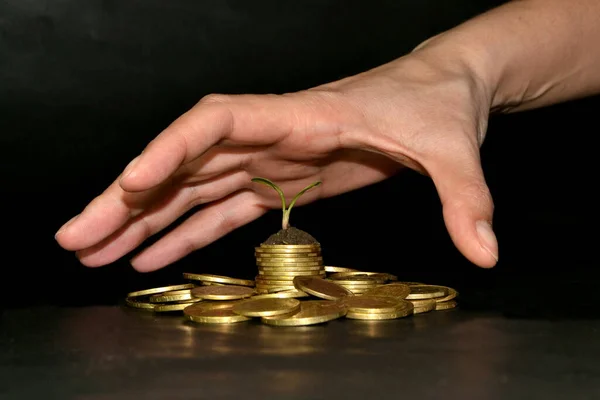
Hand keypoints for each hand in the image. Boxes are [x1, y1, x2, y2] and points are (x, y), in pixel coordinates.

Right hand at [55, 49, 498, 270]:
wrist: (439, 93)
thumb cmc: (438, 106)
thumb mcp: (455, 149)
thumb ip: (466, 198)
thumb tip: (486, 252)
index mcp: (300, 116)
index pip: (217, 120)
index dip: (171, 149)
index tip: (132, 182)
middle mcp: (272, 137)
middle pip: (183, 163)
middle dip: (128, 198)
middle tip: (76, 238)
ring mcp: (271, 162)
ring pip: (191, 190)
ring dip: (143, 222)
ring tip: (97, 253)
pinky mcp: (282, 184)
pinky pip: (223, 212)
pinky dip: (185, 235)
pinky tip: (154, 257)